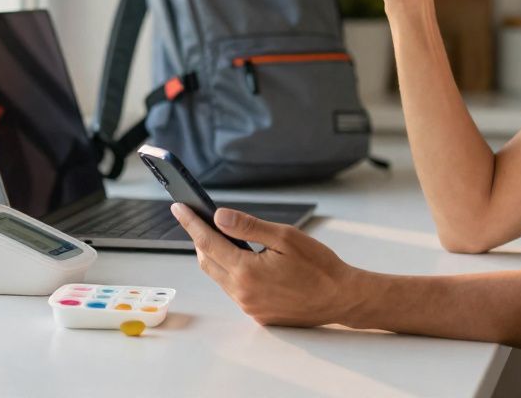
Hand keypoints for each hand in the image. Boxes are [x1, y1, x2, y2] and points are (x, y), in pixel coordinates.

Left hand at [171, 204, 361, 326]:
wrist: (341, 298)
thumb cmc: (319, 266)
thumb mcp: (285, 237)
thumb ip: (249, 226)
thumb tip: (218, 216)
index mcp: (247, 272)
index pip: (208, 242)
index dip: (191, 222)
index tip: (179, 207)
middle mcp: (242, 293)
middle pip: (207, 261)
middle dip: (200, 239)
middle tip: (199, 218)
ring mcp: (249, 307)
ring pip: (219, 277)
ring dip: (216, 256)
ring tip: (220, 235)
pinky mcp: (257, 314)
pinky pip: (234, 289)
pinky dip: (231, 271)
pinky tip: (242, 259)